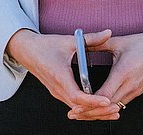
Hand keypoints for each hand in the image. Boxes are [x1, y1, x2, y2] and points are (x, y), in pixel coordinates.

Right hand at [3, 29, 120, 119]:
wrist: (26, 50)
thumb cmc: (46, 45)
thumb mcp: (69, 41)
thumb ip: (91, 38)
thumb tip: (109, 32)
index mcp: (60, 76)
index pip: (78, 96)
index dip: (93, 100)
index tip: (107, 100)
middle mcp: (58, 88)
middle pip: (80, 107)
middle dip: (98, 110)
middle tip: (116, 110)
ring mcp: (57, 92)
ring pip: (77, 108)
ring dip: (93, 111)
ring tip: (111, 111)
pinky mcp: (57, 92)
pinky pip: (73, 104)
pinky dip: (86, 107)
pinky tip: (98, 107)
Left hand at [71, 27, 142, 119]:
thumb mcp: (119, 42)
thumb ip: (99, 44)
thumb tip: (83, 44)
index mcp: (123, 73)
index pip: (103, 96)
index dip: (88, 103)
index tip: (76, 105)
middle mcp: (130, 85)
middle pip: (107, 107)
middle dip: (89, 112)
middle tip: (74, 114)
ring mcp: (136, 90)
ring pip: (114, 108)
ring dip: (99, 112)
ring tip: (83, 113)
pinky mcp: (139, 91)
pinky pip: (122, 104)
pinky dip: (109, 108)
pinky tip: (100, 107)